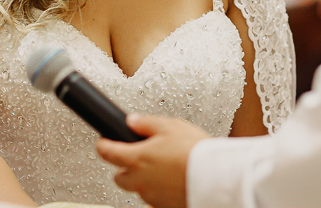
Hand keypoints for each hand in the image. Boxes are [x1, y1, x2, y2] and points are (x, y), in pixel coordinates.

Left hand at [96, 114, 210, 207]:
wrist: (217, 178)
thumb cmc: (195, 152)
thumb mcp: (170, 126)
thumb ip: (146, 123)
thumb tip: (132, 121)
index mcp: (136, 159)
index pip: (106, 152)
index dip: (103, 144)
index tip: (104, 141)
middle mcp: (140, 181)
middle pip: (120, 176)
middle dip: (125, 167)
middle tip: (139, 156)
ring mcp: (152, 197)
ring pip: (138, 188)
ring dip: (145, 179)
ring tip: (164, 167)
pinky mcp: (165, 207)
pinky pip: (155, 198)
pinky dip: (160, 190)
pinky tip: (172, 180)